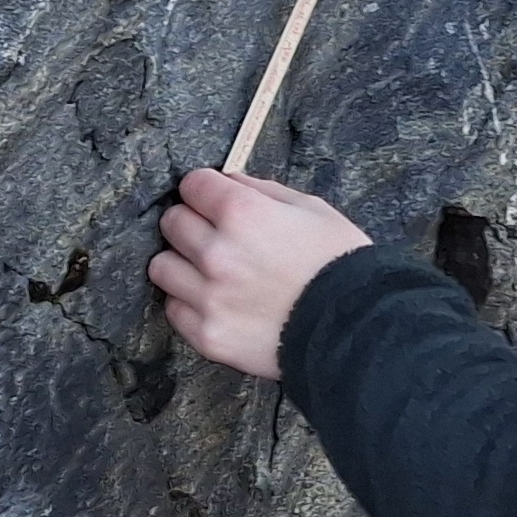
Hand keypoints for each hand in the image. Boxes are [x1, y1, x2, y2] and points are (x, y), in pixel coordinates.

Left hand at [149, 169, 370, 378]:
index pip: (192, 185)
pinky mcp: (207, 335)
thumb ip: (263, 191)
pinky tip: (216, 300)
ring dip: (182, 263)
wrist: (354, 326)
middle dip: (191, 222)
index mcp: (243, 213)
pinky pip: (174, 309)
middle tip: (213, 234)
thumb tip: (229, 182)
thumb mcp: (311, 208)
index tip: (212, 198)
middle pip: (172, 223)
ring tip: (208, 271)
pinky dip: (189, 302)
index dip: (205, 189)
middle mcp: (217, 252)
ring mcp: (208, 297)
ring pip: (162, 266)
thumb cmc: (338, 262)